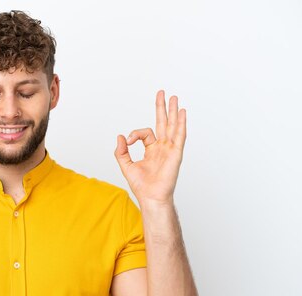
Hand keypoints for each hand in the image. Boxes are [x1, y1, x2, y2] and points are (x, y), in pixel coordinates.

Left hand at [114, 90, 186, 204]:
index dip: (135, 134)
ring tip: (174, 97)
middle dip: (162, 108)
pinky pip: (179, 136)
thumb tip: (120, 136)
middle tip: (162, 93)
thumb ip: (121, 151)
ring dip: (173, 112)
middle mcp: (163, 148)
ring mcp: (170, 150)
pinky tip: (182, 112)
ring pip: (172, 126)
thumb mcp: (126, 165)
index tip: (128, 141)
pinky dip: (181, 123)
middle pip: (163, 123)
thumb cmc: (141, 186)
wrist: (151, 197)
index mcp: (152, 150)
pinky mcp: (176, 153)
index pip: (145, 133)